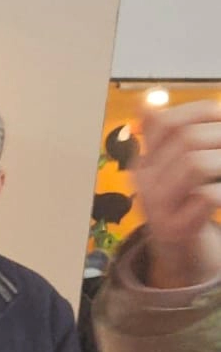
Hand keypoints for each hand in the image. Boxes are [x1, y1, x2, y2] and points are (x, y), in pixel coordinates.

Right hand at [133, 100, 220, 288]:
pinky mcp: (176, 229)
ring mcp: (158, 207)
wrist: (177, 248)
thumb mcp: (169, 164)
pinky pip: (206, 196)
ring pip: (194, 164)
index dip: (199, 112)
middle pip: (187, 141)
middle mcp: (144, 183)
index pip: (166, 123)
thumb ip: (162, 134)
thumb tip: (146, 103)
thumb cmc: (182, 199)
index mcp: (144, 161)